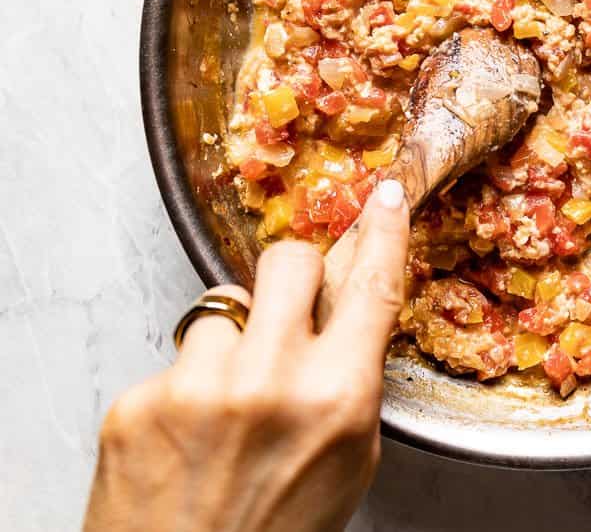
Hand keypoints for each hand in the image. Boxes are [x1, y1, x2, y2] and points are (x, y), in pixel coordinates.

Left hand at [83, 179, 409, 531]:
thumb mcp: (347, 461)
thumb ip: (349, 382)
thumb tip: (347, 311)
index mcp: (336, 400)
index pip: (371, 287)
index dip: (383, 233)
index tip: (383, 199)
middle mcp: (268, 381)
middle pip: (289, 261)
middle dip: (295, 275)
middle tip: (290, 311)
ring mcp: (195, 387)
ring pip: (226, 306)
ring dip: (233, 340)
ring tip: (226, 403)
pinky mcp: (137, 401)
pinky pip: (176, 358)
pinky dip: (185, 387)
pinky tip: (187, 436)